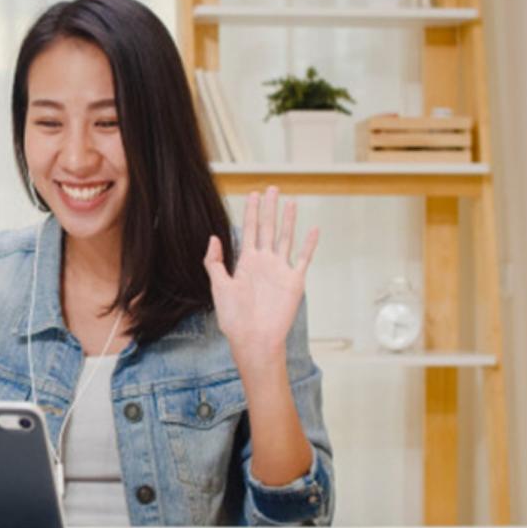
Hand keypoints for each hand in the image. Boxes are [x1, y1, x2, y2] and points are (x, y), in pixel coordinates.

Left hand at [203, 186, 318, 360]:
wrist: (253, 339)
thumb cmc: (234, 318)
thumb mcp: (218, 287)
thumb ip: (214, 262)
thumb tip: (214, 237)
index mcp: (245, 263)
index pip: (249, 231)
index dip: (251, 212)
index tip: (252, 194)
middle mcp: (264, 263)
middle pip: (268, 228)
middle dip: (269, 208)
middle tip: (271, 188)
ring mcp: (280, 270)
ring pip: (285, 238)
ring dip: (288, 220)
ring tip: (290, 201)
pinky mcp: (294, 281)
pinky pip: (303, 258)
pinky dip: (309, 244)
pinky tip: (313, 229)